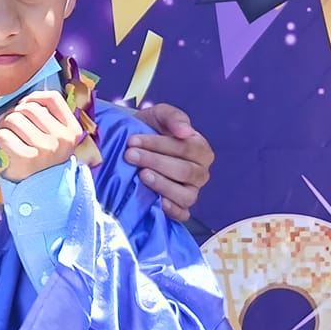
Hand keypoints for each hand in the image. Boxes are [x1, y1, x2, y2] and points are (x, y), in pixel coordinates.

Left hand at [0, 90, 84, 182]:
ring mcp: (45, 149)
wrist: (44, 193)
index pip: (52, 98)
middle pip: (28, 108)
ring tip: (7, 133)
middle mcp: (61, 138)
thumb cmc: (47, 161)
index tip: (25, 106)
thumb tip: (27, 99)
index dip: (33, 97)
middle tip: (11, 124)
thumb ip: (51, 117)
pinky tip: (5, 144)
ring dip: (4, 124)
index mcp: (72, 130)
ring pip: (13, 119)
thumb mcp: (59, 138)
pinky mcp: (26, 159)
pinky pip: (3, 136)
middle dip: (14, 113)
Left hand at [126, 103, 214, 222]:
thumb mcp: (160, 115)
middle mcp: (200, 172)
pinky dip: (173, 211)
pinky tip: (159, 202)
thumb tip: (185, 131)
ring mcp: (192, 191)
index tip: (133, 140)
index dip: (158, 144)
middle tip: (130, 155)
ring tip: (141, 175)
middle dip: (155, 162)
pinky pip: (182, 214)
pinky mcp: (181, 208)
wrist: (135, 145)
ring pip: (185, 194)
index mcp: (201, 149)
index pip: (185, 149)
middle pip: (184, 171)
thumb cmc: (151, 130)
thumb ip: (173, 117)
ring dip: (161, 184)